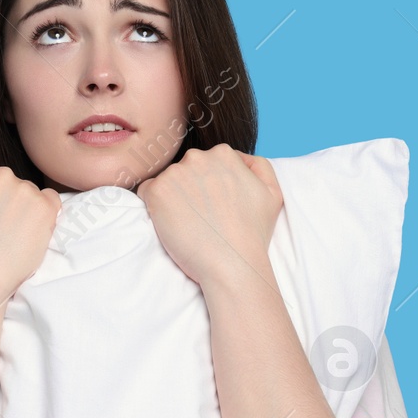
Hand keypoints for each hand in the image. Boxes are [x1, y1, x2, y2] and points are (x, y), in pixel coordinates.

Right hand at [0, 159, 62, 307]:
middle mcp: (0, 176)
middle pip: (5, 184)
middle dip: (0, 203)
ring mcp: (25, 192)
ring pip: (27, 194)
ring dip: (21, 210)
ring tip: (8, 237)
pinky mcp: (45, 210)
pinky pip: (50, 201)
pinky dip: (44, 213)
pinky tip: (30, 230)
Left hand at [135, 144, 282, 286]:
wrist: (232, 263)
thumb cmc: (252, 233)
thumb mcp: (271, 192)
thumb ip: (257, 166)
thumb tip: (238, 157)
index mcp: (224, 154)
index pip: (206, 163)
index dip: (208, 187)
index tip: (213, 207)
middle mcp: (198, 157)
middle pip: (186, 169)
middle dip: (189, 189)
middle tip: (200, 217)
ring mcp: (175, 173)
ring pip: (167, 181)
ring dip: (172, 198)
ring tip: (188, 223)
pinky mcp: (156, 192)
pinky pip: (146, 192)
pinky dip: (154, 206)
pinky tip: (171, 223)